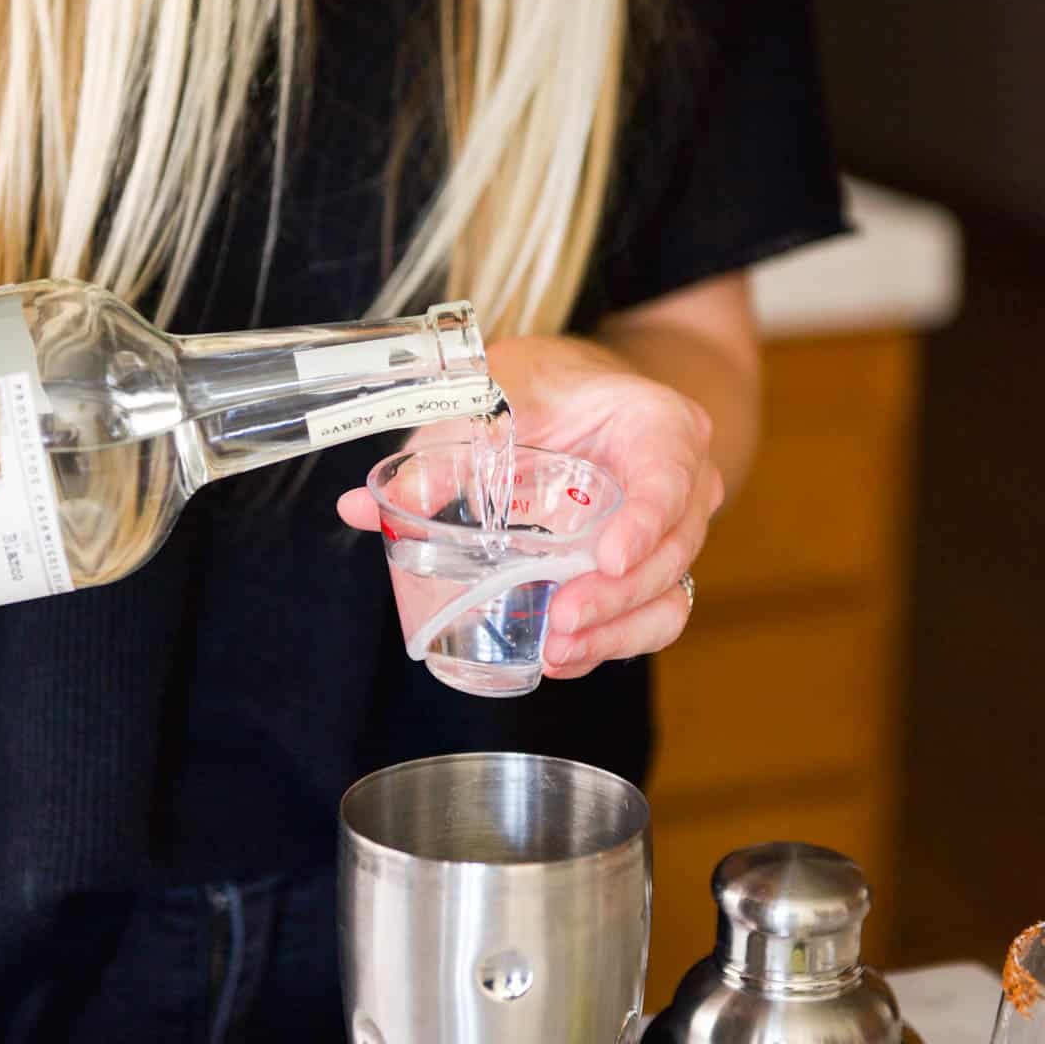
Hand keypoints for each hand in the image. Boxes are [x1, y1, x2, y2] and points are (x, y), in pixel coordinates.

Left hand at [337, 333, 723, 678]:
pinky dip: (608, 642)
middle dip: (618, 597)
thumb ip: (438, 451)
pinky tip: (560, 659)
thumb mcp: (494, 397)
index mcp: (659, 426)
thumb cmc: (547, 384)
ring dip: (616, 633)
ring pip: (666, 596)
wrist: (579, 391)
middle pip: (671, 552)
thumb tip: (361, 507)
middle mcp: (683, 484)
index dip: (648, 520)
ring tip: (558, 653)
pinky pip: (645, 617)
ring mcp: (669, 533)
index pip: (671, 476)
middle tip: (562, 621)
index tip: (607, 558)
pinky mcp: (645, 570)